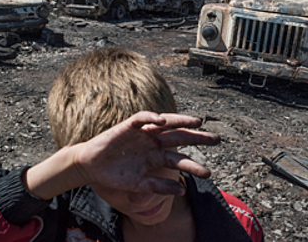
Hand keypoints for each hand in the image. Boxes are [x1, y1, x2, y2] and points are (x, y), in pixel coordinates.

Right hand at [72, 111, 219, 195]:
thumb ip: (158, 186)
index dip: (194, 161)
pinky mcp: (127, 126)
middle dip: (197, 137)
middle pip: (179, 137)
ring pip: (166, 124)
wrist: (91, 167)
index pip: (179, 156)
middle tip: (216, 140)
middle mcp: (153, 142)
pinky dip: (150, 117)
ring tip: (197, 122)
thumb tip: (181, 191)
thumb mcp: (139, 184)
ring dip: (180, 121)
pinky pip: (141, 118)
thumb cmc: (116, 175)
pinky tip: (161, 120)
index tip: (209, 171)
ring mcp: (142, 133)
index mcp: (156, 155)